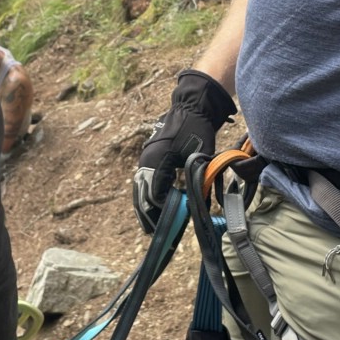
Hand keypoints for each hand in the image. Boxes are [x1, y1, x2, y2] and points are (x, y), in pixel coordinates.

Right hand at [132, 69, 235, 232]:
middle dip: (149, 215)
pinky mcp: (149, 156)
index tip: (175, 221)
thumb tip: (198, 204)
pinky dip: (144, 195)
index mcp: (157, 161)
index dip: (164, 211)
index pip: (155, 195)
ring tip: (149, 225)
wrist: (191, 106)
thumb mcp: (201, 157)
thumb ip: (198, 180)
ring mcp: (145, 158)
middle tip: (155, 233)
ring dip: (143, 208)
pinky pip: (142, 181)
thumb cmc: (197, 130)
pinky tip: (150, 207)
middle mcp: (146, 161)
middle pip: (142, 195)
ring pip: (138, 189)